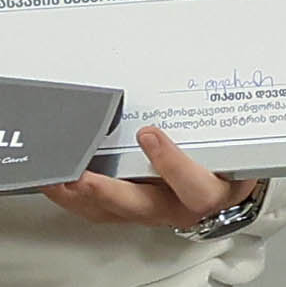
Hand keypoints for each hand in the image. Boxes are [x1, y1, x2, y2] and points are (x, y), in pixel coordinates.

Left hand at [43, 124, 241, 233]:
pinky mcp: (128, 212)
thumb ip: (211, 121)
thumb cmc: (224, 164)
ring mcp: (150, 213)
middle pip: (144, 207)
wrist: (221, 190)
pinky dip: (74, 197)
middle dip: (109, 192)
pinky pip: (97, 209)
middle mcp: (178, 208)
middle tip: (82, 177)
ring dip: (80, 197)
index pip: (197, 188)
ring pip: (112, 212)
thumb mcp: (231, 144)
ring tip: (55, 180)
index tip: (149, 133)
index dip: (172, 164)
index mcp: (207, 191)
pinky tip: (56, 183)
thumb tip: (195, 73)